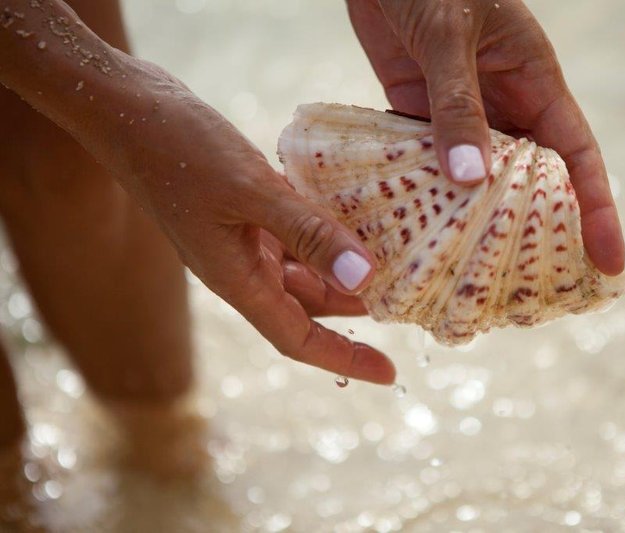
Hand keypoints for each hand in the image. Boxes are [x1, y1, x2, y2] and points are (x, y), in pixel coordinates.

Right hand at [75, 54, 394, 383]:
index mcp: (236, 279)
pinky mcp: (241, 211)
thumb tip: (364, 278)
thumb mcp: (251, 191)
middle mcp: (239, 268)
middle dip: (354, 313)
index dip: (345, 359)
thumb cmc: (179, 149)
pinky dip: (322, 235)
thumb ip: (308, 233)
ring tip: (391, 264)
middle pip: (306, 308)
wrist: (126, 110)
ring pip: (301, 271)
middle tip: (406, 305)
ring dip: (341, 272)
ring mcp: (238, 239)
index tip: (390, 372)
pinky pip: (291, 236)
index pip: (298, 338)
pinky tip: (351, 219)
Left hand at [348, 0, 624, 274]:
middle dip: (539, 234)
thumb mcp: (449, 36)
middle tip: (540, 294)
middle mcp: (504, 107)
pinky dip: (427, 198)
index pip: (578, 159)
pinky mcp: (417, 114)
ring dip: (477, 225)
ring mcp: (461, 115)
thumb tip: (469, 179)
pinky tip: (419, 236)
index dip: (599, 212)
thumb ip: (457, 103)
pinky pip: (429, 165)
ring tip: (476, 281)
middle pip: (532, 183)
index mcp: (535, 84)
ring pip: (479, 181)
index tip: (612, 263)